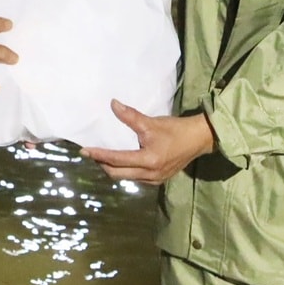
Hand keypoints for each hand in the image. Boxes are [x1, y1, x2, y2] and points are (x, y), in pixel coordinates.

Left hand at [83, 102, 213, 184]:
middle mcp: (150, 174)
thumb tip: (112, 104)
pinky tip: (121, 162)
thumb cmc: (175, 130)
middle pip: (117, 174)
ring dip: (113, 168)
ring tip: (103, 158)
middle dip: (102, 164)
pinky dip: (125, 170)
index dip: (99, 155)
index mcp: (148, 160)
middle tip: (91, 154)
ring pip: (126, 177)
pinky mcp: (158, 179)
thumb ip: (131, 116)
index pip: (116, 160)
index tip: (84, 151)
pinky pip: (135, 178)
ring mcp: (154, 180)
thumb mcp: (152, 122)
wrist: (199, 139)